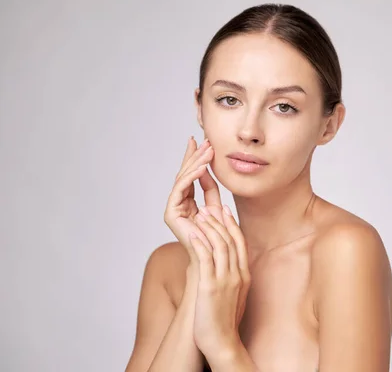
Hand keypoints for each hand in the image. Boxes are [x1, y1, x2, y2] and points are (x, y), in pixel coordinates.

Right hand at [163, 136, 223, 253]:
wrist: (213, 255)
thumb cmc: (216, 234)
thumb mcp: (216, 205)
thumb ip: (210, 189)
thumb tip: (207, 169)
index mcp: (187, 202)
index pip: (191, 176)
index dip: (196, 158)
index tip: (203, 142)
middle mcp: (178, 203)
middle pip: (185, 174)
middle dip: (195, 156)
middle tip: (204, 140)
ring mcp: (173, 208)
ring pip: (183, 179)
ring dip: (196, 162)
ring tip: (207, 150)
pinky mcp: (171, 213)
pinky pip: (181, 189)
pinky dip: (192, 177)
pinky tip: (202, 167)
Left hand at [189, 205, 251, 365]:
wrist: (222, 342)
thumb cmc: (224, 320)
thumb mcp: (234, 294)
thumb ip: (233, 277)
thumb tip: (227, 266)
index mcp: (243, 275)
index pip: (240, 243)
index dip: (232, 224)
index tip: (224, 210)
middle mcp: (237, 275)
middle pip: (231, 240)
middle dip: (220, 221)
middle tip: (209, 207)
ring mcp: (225, 281)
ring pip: (220, 246)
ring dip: (210, 227)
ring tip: (200, 214)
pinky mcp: (210, 288)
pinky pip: (206, 260)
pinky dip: (200, 244)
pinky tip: (193, 234)